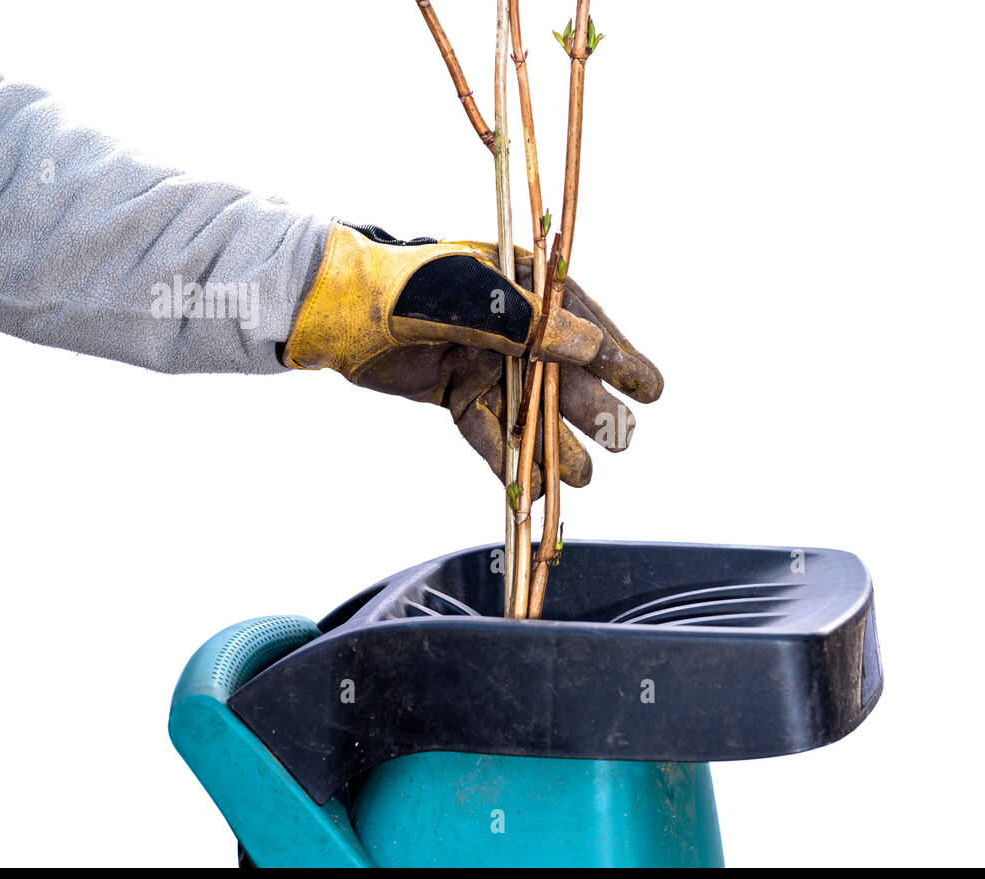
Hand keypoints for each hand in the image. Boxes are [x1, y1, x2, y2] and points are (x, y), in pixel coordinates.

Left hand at [282, 221, 662, 488]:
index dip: (619, 357)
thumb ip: (526, 322)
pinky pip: (491, 431)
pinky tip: (533, 487)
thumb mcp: (465, 294)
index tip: (651, 389)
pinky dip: (509, 459)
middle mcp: (510, 326)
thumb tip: (590, 346)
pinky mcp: (456, 394)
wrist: (333, 312)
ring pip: (531, 410)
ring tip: (583, 475)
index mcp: (522, 286)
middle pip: (563, 373)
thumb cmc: (401, 286)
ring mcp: (485, 361)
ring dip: (555, 443)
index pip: (583, 323)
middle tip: (623, 438)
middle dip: (593, 408)